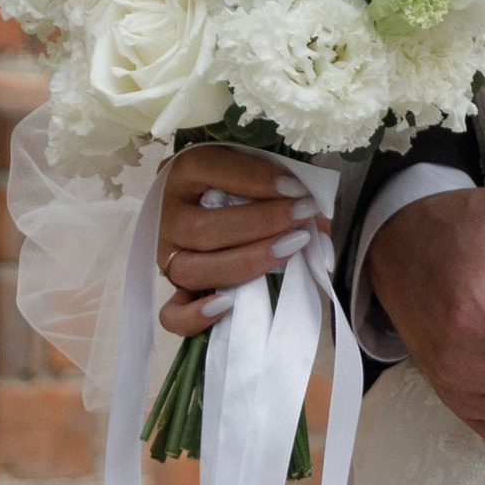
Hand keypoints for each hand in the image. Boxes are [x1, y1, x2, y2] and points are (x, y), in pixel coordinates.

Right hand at [156, 143, 327, 338]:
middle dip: (261, 223)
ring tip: (290, 249)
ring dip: (246, 262)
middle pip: (202, 228)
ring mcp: (165, 255)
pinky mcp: (174, 288)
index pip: (207, 168)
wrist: (216, 204)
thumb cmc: (245, 184)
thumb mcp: (260, 174)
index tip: (297, 189)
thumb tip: (319, 220)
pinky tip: (227, 305)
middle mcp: (167, 215)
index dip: (254, 179)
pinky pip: (172, 313)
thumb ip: (285, 188)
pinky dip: (194, 316)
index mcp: (182, 173)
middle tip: (303, 215)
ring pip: (191, 269)